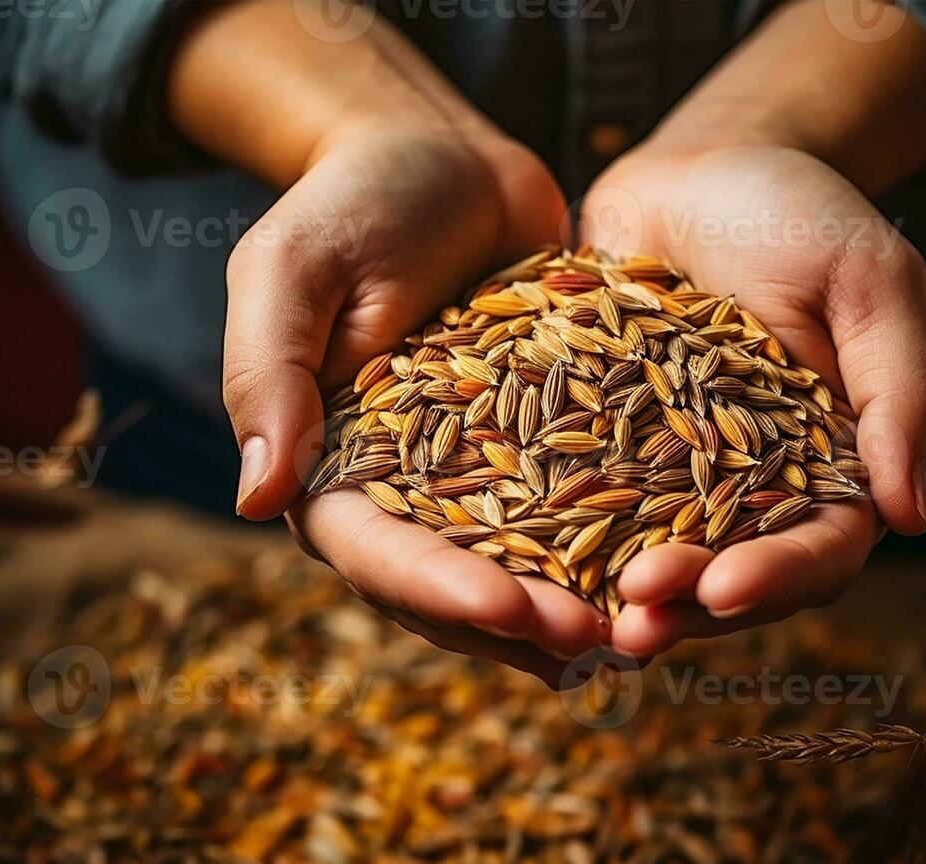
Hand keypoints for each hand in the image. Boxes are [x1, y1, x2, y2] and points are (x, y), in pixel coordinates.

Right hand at [223, 125, 609, 684]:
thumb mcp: (292, 268)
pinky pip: (574, 510)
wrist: (444, 160)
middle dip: (519, 621)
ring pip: (518, 568)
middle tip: (597, 641)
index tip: (508, 611)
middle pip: (452, 584)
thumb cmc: (354, 202)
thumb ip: (267, 376)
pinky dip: (612, 545)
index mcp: (327, 465)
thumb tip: (255, 500)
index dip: (439, 589)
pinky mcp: (536, 449)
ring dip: (572, 604)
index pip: (374, 552)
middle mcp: (401, 490)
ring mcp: (473, 476)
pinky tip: (669, 572)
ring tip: (640, 629)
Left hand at [581, 140, 925, 655]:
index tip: (723, 588)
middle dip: (684, 606)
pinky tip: (518, 557)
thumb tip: (912, 516)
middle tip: (632, 623)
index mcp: (830, 463)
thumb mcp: (871, 283)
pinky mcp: (603, 444)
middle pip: (728, 573)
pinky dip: (555, 534)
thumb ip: (897, 393)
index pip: (819, 547)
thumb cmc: (802, 213)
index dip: (775, 578)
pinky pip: (581, 499)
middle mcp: (751, 484)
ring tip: (573, 618)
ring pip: (651, 555)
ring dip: (615, 594)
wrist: (700, 167)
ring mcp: (671, 471)